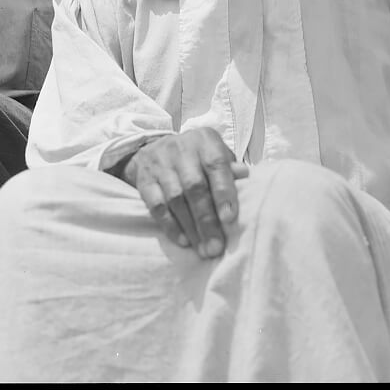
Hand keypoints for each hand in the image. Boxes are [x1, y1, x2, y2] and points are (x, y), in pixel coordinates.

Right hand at [116, 127, 248, 258]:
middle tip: (216, 247)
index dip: (223, 192)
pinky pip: (156, 205)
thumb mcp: (216, 155)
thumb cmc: (198, 158)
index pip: (216, 165)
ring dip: (190, 227)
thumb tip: (246, 176)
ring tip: (202, 249)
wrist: (157, 148)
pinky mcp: (144, 180)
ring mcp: (159, 163)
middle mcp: (180, 149)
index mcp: (204, 141)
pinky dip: (170, 225)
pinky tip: (183, 240)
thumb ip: (230, 169)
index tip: (229, 219)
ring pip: (175, 199)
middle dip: (206, 220)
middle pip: (194, 187)